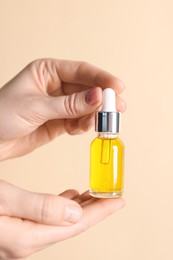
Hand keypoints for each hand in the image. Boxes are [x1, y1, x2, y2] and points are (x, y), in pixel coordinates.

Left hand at [0, 59, 125, 159]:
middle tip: (117, 108)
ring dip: (94, 115)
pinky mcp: (59, 121)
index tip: (117, 87)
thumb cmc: (2, 116)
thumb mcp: (37, 107)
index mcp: (46, 71)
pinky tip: (81, 129)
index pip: (80, 70)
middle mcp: (54, 86)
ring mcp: (58, 104)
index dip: (101, 77)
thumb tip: (98, 96)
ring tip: (98, 123)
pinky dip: (83, 125)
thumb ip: (69, 104)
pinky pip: (78, 120)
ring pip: (85, 106)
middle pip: (86, 89)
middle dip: (102, 99)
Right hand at [0, 180, 124, 258]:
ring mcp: (22, 236)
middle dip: (95, 210)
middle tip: (112, 196)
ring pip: (61, 219)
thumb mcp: (2, 199)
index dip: (100, 212)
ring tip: (94, 194)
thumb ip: (38, 208)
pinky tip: (69, 197)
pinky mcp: (17, 228)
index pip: (76, 224)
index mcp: (28, 236)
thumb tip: (74, 213)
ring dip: (81, 207)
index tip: (120, 201)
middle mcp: (27, 240)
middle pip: (72, 223)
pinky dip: (62, 205)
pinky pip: (48, 217)